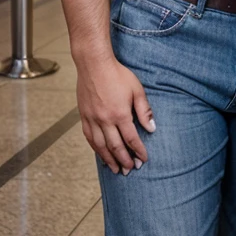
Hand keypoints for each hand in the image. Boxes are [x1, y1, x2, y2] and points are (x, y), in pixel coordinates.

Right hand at [75, 55, 155, 173]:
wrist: (94, 65)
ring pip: (100, 146)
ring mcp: (92, 120)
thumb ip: (144, 110)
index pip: (131, 139)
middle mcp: (105, 120)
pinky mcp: (83, 117)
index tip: (143, 159)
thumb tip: (152, 128)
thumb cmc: (118, 75)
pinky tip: (101, 154)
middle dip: (124, 160)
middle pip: (115, 147)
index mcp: (120, 114)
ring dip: (109, 159)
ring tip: (115, 169)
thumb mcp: (137, 90)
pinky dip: (96, 149)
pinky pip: (89, 138)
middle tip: (130, 170)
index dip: (138, 150)